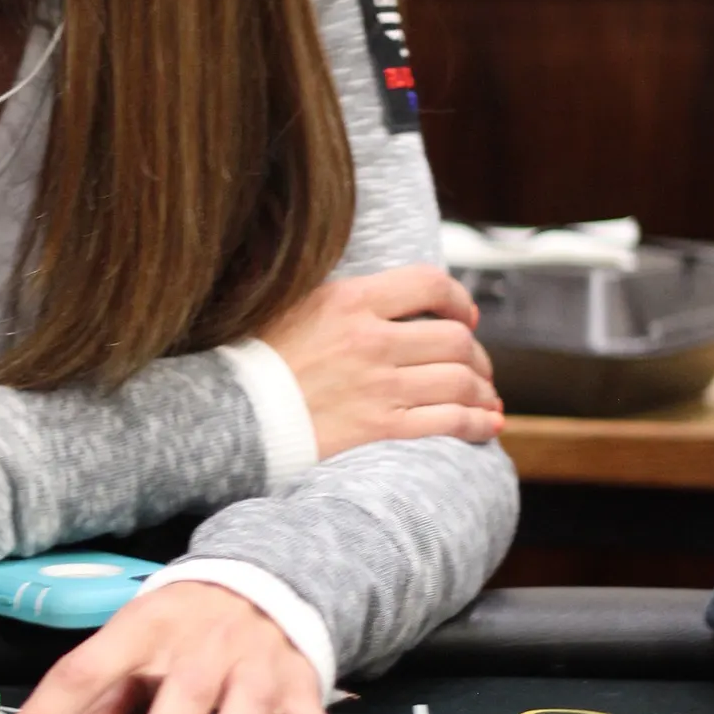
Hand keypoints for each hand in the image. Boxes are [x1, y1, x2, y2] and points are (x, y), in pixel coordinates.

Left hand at [0, 581, 338, 713]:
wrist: (268, 577)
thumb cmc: (182, 630)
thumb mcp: (132, 648)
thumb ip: (97, 703)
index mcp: (141, 628)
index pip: (81, 674)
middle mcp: (201, 643)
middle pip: (178, 692)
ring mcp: (255, 664)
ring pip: (242, 707)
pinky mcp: (299, 687)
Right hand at [259, 264, 501, 455]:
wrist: (228, 413)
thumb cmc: (255, 359)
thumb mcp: (292, 302)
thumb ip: (339, 292)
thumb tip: (377, 285)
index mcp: (350, 300)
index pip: (430, 285)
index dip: (459, 299)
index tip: (465, 315)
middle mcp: (371, 340)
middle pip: (455, 339)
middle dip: (477, 352)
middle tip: (476, 363)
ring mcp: (378, 387)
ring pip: (459, 381)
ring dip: (482, 388)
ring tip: (485, 396)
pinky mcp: (378, 429)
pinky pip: (447, 422)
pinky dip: (476, 422)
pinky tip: (485, 424)